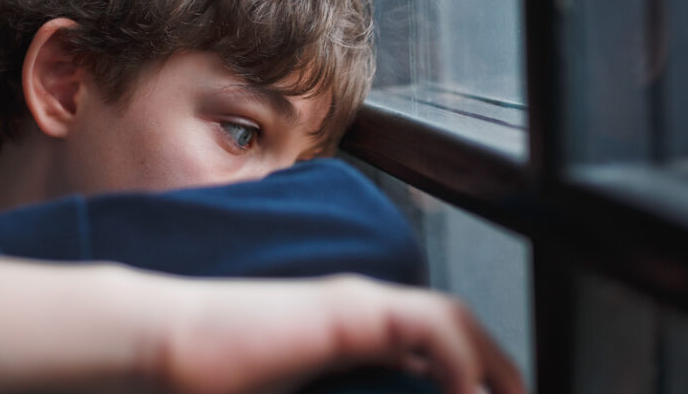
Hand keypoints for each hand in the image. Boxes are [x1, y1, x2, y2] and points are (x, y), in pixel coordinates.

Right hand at [0, 256, 525, 393]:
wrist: (173, 347)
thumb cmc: (222, 376)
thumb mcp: (304, 393)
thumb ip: (346, 392)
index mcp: (351, 338)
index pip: (432, 349)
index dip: (473, 375)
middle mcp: (361, 311)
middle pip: (453, 328)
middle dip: (497, 367)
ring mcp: (355, 303)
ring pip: (450, 318)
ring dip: (491, 358)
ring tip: (514, 392)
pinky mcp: (347, 307)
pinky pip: (426, 321)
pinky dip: (460, 352)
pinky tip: (468, 389)